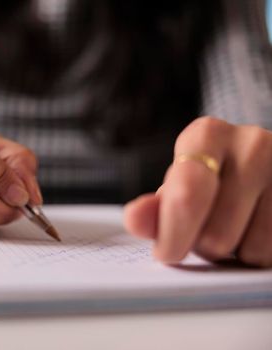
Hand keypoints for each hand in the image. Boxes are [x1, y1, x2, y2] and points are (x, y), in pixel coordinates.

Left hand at [125, 116, 271, 266]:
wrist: (265, 170)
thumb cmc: (211, 181)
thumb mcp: (178, 187)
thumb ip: (154, 209)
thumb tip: (134, 219)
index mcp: (206, 135)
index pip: (187, 194)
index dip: (174, 234)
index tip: (166, 253)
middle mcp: (251, 144)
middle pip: (215, 234)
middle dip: (202, 245)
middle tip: (204, 230)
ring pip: (247, 249)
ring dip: (232, 252)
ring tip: (233, 227)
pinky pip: (270, 255)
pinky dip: (256, 255)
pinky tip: (254, 230)